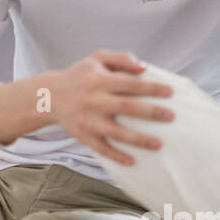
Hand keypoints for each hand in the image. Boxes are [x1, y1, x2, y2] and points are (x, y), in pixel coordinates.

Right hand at [47, 52, 174, 165]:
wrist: (48, 96)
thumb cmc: (80, 76)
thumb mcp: (97, 59)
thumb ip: (121, 59)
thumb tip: (144, 68)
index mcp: (99, 80)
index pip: (130, 84)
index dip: (151, 88)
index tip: (170, 92)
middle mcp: (94, 100)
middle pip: (127, 107)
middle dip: (151, 112)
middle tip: (171, 116)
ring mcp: (88, 120)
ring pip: (116, 132)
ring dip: (138, 140)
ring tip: (158, 144)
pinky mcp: (83, 136)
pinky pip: (101, 148)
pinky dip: (116, 156)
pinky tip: (132, 161)